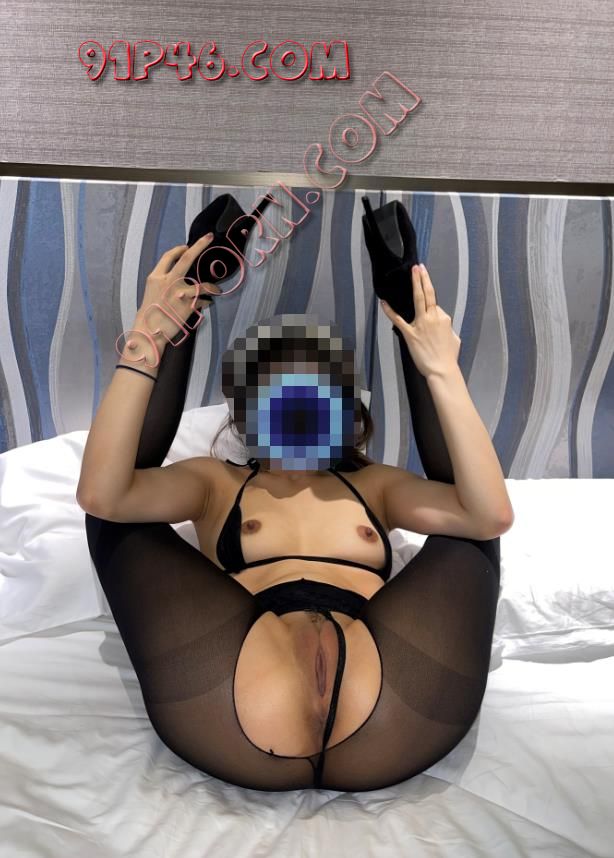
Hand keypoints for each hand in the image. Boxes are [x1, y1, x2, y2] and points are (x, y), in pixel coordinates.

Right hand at [137, 234, 221, 343]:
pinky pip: (204, 300)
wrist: (149, 332)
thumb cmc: (151, 313)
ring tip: (216, 289)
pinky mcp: (189, 305)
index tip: (187, 246)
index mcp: (156, 277)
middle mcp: (168, 281)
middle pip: (186, 258)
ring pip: (203, 284)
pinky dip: (206, 302)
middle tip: (209, 237)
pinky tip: (206, 304)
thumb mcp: (152, 292)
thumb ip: (164, 282)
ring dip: (212, 287)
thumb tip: (179, 276)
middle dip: (200, 245)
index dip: (179, 250)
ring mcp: (179, 293)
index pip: (169, 257)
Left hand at [380, 263, 460, 378]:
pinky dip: (390, 310)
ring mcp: (420, 324)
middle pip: (428, 294)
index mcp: (443, 319)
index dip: (432, 309)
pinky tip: (384, 302)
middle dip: (423, 278)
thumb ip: (447, 328)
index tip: (429, 316)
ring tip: (412, 272)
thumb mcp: (454, 339)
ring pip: (418, 299)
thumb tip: (442, 325)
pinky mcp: (410, 333)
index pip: (436, 306)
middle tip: (419, 267)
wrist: (442, 369)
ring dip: (415, 284)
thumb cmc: (449, 357)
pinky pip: (398, 319)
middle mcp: (433, 318)